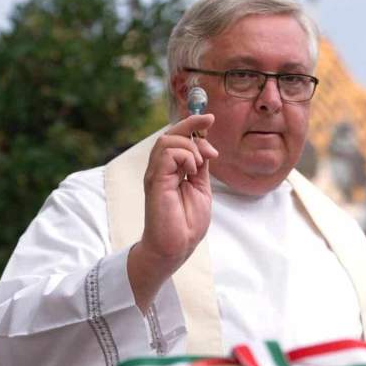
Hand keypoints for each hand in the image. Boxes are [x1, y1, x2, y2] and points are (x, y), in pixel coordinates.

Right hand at [128, 114, 217, 310]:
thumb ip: (200, 168)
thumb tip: (205, 147)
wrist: (177, 246)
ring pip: (167, 140)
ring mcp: (156, 174)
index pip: (177, 138)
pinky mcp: (155, 181)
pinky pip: (166, 154)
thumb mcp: (201, 188)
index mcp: (171, 170)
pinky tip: (192, 170)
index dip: (192, 125)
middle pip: (170, 134)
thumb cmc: (187, 223)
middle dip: (191, 126)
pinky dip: (184, 156)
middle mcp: (161, 169)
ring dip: (190, 146)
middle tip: (210, 132)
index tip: (210, 118)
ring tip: (199, 164)